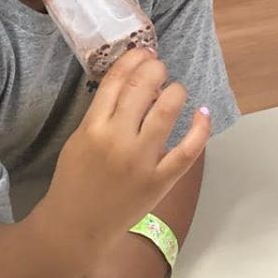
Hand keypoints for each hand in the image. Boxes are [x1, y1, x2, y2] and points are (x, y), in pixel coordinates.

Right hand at [47, 48, 210, 242]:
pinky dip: (200, 128)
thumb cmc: (75, 178)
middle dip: (155, 68)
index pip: (116, 79)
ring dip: (176, 91)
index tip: (142, 52)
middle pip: (142, 88)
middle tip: (159, 66)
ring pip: (167, 111)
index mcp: (93, 126)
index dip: (133, 59)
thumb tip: (134, 83)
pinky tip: (202, 113)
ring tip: (175, 88)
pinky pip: (188, 150)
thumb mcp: (79, 138)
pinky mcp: (160, 180)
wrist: (77, 225)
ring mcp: (141, 160)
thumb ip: (103, 112)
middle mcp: (118, 139)